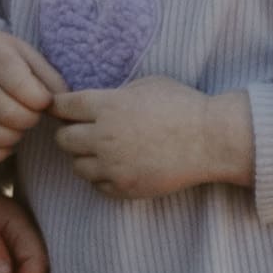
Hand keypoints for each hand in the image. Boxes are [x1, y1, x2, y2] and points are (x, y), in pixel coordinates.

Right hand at [0, 25, 66, 166]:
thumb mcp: (25, 55)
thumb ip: (48, 78)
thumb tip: (66, 107)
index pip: (17, 83)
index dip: (38, 99)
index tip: (42, 100)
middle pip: (6, 113)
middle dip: (28, 120)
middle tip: (31, 115)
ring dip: (13, 138)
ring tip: (17, 127)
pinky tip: (4, 142)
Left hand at [48, 74, 252, 202]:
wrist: (211, 140)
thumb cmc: (183, 105)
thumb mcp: (145, 85)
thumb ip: (114, 95)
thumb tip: (92, 103)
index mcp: (107, 106)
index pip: (62, 107)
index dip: (61, 106)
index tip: (65, 109)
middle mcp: (103, 137)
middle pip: (63, 139)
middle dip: (71, 133)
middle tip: (86, 131)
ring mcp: (113, 166)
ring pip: (77, 166)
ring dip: (86, 157)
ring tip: (106, 150)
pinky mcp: (124, 188)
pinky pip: (96, 185)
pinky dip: (103, 177)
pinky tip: (119, 166)